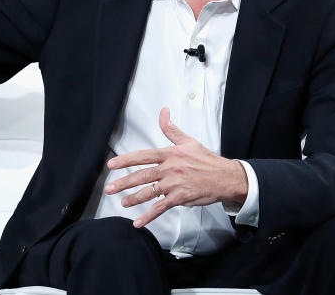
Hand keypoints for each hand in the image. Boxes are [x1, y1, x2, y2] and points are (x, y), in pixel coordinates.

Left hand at [105, 107, 248, 228]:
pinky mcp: (180, 198)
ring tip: (122, 202)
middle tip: (110, 188)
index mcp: (170, 154)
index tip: (112, 165)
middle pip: (142, 175)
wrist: (225, 177)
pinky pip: (161, 208)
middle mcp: (170, 169)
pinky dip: (149, 216)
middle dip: (124, 182)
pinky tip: (138, 222)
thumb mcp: (188, 141)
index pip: (143, 156)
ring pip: (149, 192)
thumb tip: (163, 112)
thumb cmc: (206, 160)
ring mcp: (174, 184)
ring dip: (133, 198)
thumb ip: (171, 128)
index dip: (126, 160)